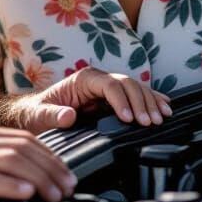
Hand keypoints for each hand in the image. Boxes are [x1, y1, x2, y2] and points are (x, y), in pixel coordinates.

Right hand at [0, 122, 75, 201]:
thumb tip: (21, 189)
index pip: (21, 139)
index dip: (49, 157)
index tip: (66, 178)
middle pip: (22, 146)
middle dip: (52, 167)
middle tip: (70, 189)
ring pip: (11, 159)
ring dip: (40, 178)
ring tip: (56, 196)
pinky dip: (12, 185)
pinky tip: (27, 195)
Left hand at [15, 66, 172, 131]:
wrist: (35, 115)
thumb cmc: (36, 114)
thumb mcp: (39, 115)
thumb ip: (52, 115)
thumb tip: (68, 115)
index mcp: (82, 79)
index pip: (109, 84)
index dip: (122, 100)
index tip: (130, 119)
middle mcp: (97, 80)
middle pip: (127, 84)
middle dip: (141, 102)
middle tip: (150, 122)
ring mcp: (106, 88)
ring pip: (135, 88)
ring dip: (150, 102)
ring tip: (161, 118)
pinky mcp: (112, 99)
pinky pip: (136, 96)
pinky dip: (152, 100)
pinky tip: (165, 106)